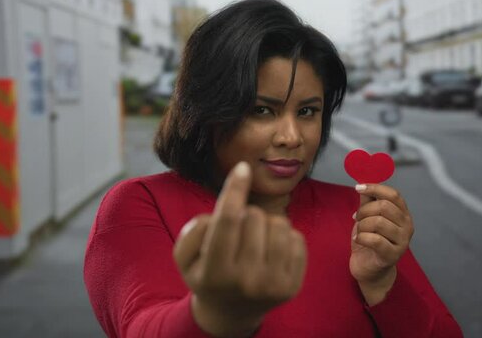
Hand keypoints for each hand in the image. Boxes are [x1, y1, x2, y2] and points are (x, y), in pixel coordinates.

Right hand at [173, 162, 306, 336]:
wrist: (231, 313)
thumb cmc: (206, 275)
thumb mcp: (185, 256)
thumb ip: (194, 229)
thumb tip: (228, 204)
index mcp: (216, 273)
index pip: (228, 220)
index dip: (235, 189)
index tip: (242, 167)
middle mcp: (247, 281)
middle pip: (254, 217)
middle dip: (245, 214)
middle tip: (237, 233)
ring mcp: (274, 284)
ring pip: (279, 223)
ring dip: (265, 223)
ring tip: (254, 240)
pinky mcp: (294, 284)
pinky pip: (296, 237)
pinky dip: (283, 236)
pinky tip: (270, 250)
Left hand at [349, 184, 412, 304]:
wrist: (369, 269)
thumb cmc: (369, 241)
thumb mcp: (368, 217)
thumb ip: (368, 200)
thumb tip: (363, 181)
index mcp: (403, 214)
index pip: (393, 194)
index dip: (375, 187)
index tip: (358, 187)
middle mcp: (407, 226)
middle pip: (384, 206)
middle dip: (364, 210)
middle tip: (356, 218)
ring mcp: (402, 242)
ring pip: (378, 222)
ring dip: (362, 226)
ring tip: (359, 232)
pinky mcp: (392, 255)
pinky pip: (374, 239)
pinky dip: (361, 237)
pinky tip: (357, 240)